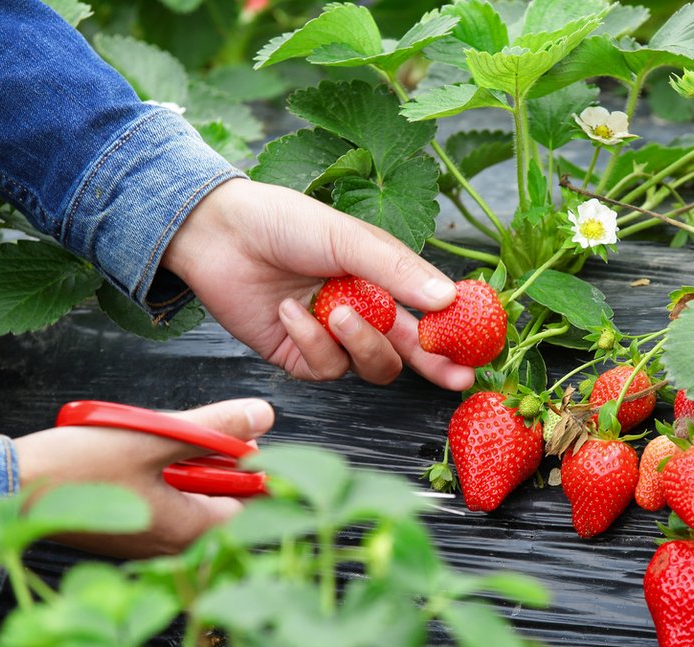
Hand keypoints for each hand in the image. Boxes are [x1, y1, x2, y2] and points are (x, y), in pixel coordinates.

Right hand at [13, 399, 274, 557]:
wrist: (9, 487)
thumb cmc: (77, 467)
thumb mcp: (154, 437)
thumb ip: (214, 429)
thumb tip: (263, 414)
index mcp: (190, 532)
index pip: (253, 502)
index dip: (252, 466)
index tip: (236, 437)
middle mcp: (174, 547)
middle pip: (223, 498)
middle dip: (215, 461)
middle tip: (186, 432)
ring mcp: (149, 542)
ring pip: (192, 496)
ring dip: (185, 464)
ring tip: (153, 439)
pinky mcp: (128, 532)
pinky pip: (164, 500)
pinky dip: (161, 474)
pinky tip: (136, 454)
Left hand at [161, 180, 475, 389]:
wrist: (217, 233)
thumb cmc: (283, 222)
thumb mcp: (348, 237)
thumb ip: (397, 270)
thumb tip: (446, 298)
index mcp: (382, 279)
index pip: (428, 314)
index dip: (454, 333)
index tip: (477, 347)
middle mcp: (363, 311)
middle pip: (409, 351)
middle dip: (433, 365)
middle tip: (453, 377)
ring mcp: (331, 337)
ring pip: (370, 365)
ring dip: (357, 342)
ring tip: (332, 311)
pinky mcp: (299, 356)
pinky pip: (324, 368)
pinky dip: (310, 342)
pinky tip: (289, 312)